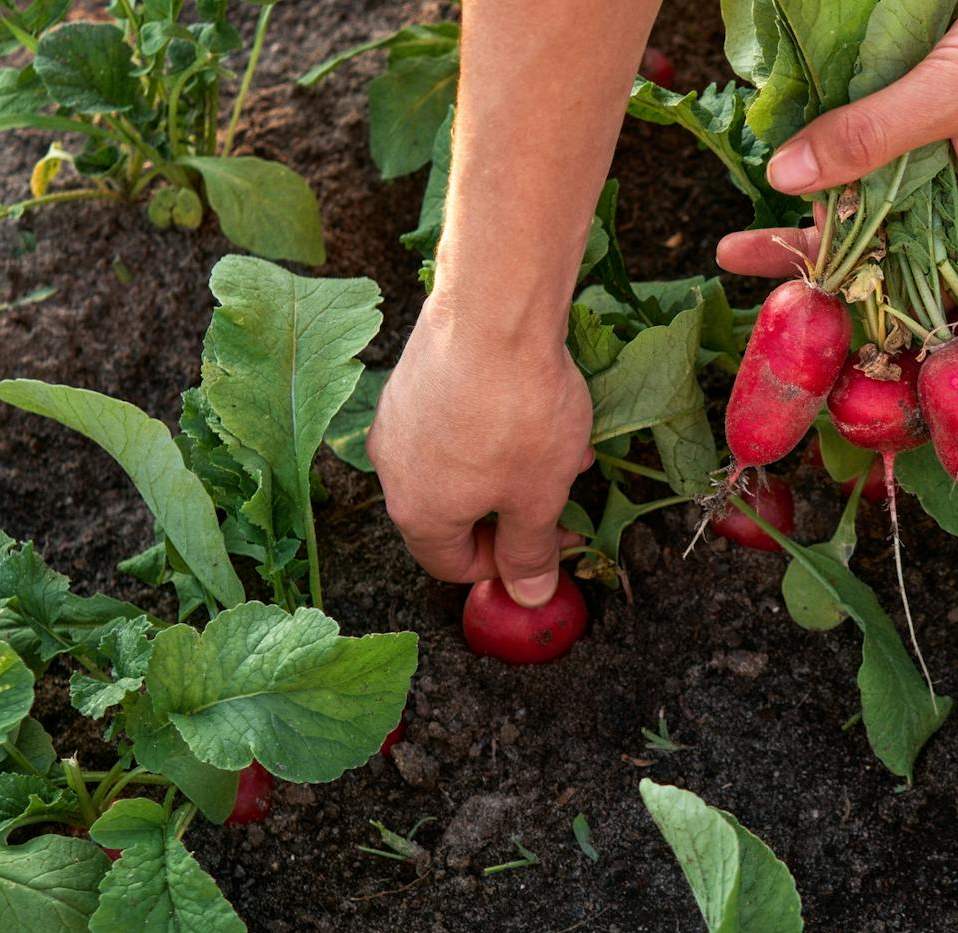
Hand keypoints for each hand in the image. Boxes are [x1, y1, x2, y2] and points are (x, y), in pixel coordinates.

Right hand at [368, 301, 593, 606]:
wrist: (494, 311)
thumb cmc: (517, 413)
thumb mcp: (538, 497)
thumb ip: (531, 553)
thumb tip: (528, 596)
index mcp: (418, 512)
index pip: (451, 565)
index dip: (504, 567)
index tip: (547, 546)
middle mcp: (394, 469)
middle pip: (454, 513)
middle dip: (515, 510)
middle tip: (562, 496)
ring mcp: (398, 418)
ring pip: (460, 463)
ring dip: (512, 467)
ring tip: (563, 446)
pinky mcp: (412, 376)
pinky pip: (454, 420)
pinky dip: (494, 426)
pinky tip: (538, 404)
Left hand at [717, 0, 957, 277]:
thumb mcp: (955, 90)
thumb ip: (871, 137)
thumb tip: (785, 180)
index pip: (901, 278)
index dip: (833, 288)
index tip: (766, 288)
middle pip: (883, 238)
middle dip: (815, 246)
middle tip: (731, 248)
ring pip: (882, 187)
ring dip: (827, 194)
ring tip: (756, 212)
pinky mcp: (952, 104)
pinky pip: (891, 136)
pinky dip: (850, 141)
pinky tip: (803, 146)